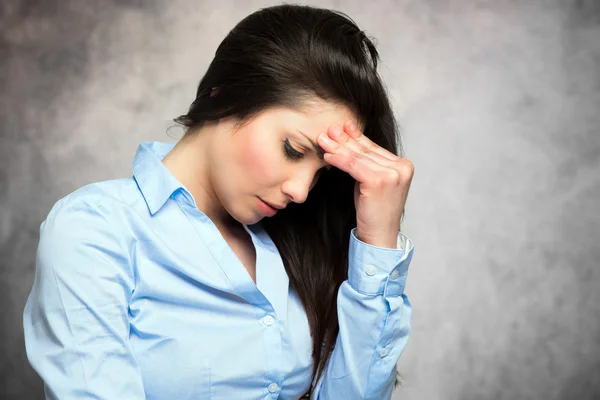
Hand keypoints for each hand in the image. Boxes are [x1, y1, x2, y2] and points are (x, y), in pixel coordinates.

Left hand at [317, 120, 413, 248]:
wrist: (380, 237)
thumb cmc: (374, 212)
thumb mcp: (372, 183)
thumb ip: (368, 164)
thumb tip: (349, 140)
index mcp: (403, 166)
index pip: (374, 148)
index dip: (357, 137)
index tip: (344, 127)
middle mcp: (401, 168)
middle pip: (366, 150)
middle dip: (345, 139)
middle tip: (329, 130)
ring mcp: (392, 174)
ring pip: (358, 157)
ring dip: (338, 147)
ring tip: (323, 140)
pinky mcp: (379, 181)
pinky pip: (353, 166)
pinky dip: (339, 160)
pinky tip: (328, 156)